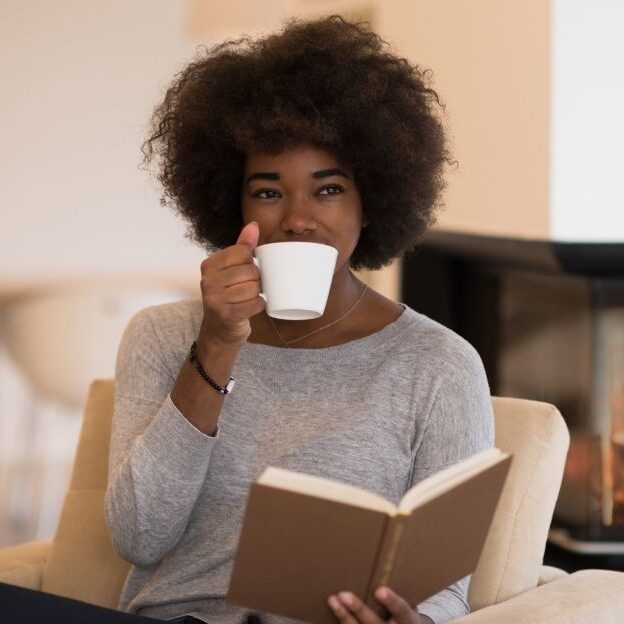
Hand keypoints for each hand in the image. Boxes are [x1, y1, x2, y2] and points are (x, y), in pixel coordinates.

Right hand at [197, 222, 264, 347]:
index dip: (250, 262)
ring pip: (253, 288)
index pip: (242, 252)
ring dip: (257, 294)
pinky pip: (255, 304)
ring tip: (248, 298)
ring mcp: (214, 299)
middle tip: (248, 288)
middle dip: (256, 280)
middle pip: (250, 271)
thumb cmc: (229, 296)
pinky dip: (258, 305)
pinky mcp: (226, 315)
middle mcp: (208, 281)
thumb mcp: (232, 269)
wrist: (219, 330)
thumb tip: (253, 226)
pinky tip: (251, 307)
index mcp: (209, 265)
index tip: (244, 272)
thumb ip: (242, 247)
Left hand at [327, 586, 429, 623]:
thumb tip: (386, 553)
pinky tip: (333, 607)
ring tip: (332, 599)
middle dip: (358, 608)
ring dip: (343, 615)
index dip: (391, 601)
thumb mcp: (409, 600)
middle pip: (374, 622)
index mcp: (407, 619)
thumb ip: (399, 585)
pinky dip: (341, 618)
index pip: (401, 610)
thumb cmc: (404, 609)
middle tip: (344, 595)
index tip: (379, 590)